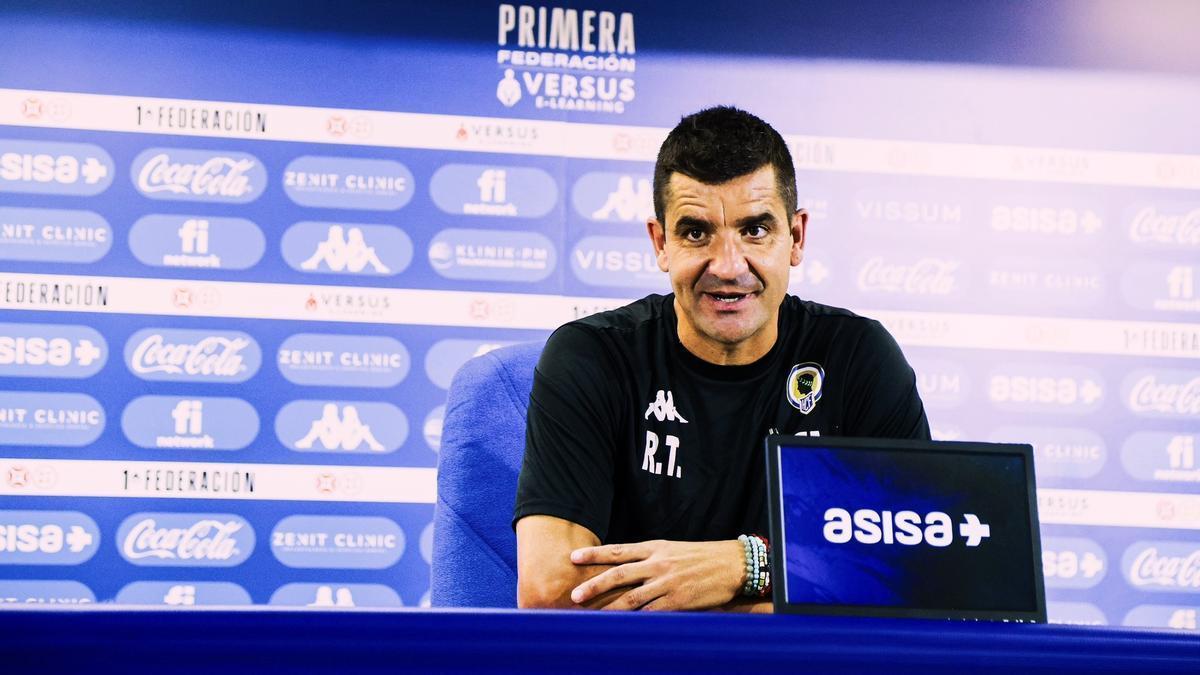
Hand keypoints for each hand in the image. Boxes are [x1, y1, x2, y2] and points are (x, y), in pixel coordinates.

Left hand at [568, 539, 744, 610]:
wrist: (732, 564)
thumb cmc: (702, 557)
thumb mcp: (673, 549)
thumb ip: (650, 558)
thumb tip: (627, 569)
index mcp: (655, 548)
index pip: (618, 550)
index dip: (595, 554)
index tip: (574, 557)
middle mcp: (657, 564)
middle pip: (619, 574)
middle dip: (594, 585)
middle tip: (574, 595)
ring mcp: (667, 583)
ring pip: (631, 598)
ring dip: (609, 608)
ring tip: (592, 616)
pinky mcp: (677, 601)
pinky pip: (651, 613)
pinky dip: (635, 621)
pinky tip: (623, 627)